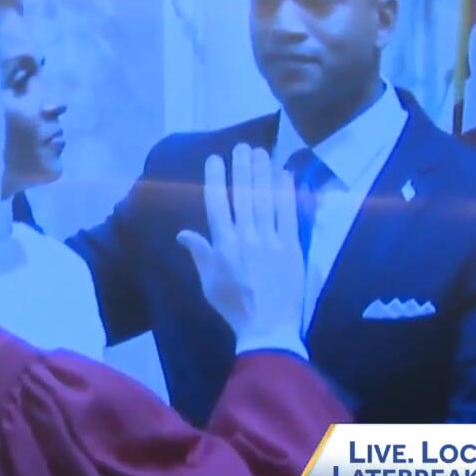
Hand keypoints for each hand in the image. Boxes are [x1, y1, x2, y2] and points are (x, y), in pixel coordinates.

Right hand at [177, 143, 304, 348]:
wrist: (268, 328)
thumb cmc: (234, 307)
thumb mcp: (209, 282)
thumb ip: (200, 253)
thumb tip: (183, 233)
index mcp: (223, 246)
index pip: (217, 204)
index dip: (215, 179)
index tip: (215, 159)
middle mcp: (246, 237)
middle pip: (243, 195)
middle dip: (242, 168)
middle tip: (242, 146)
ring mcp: (271, 240)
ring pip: (266, 199)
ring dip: (263, 173)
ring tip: (262, 152)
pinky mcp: (292, 246)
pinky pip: (289, 213)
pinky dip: (287, 192)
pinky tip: (285, 174)